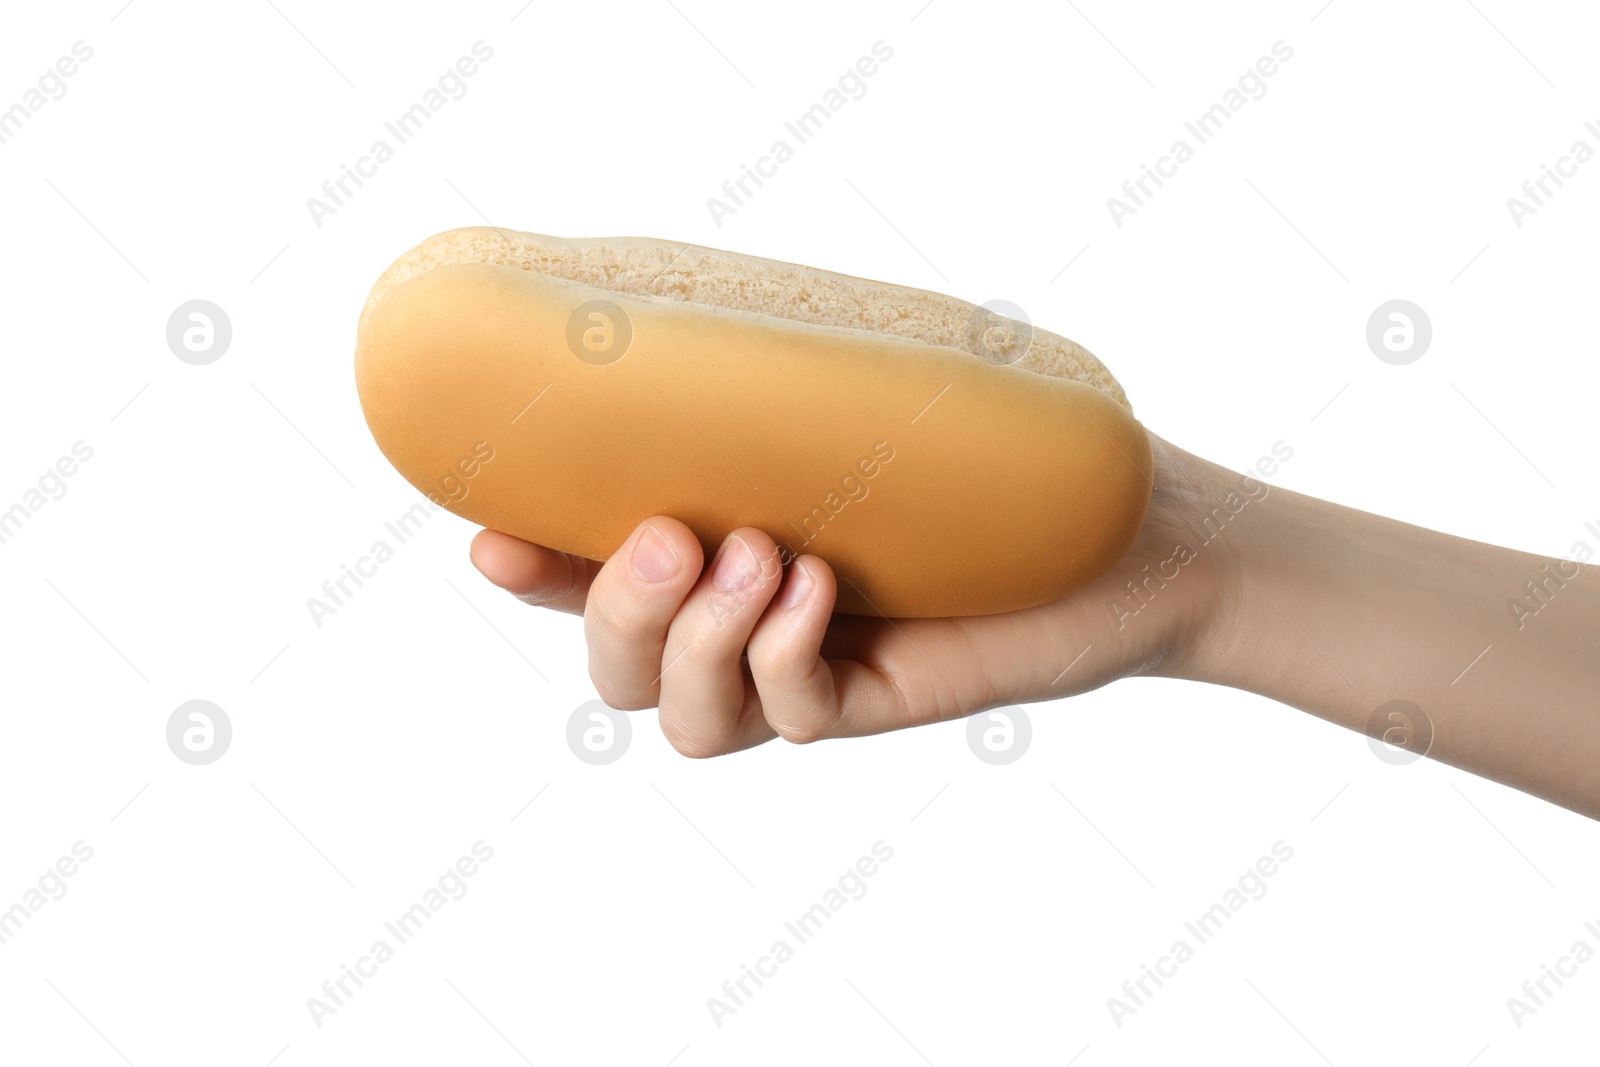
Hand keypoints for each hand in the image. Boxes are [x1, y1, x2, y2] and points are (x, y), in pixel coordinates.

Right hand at [468, 432, 1239, 756]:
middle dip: (615, 611)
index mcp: (727, 546)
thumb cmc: (999, 441)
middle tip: (675, 528)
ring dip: (696, 641)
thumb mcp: (873, 391)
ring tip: (764, 556)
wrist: (1130, 521)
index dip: (533, 573)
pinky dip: (782, 657)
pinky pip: (783, 723)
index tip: (487, 538)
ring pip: (682, 719)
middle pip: (619, 674)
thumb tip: (681, 308)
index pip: (598, 576)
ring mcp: (809, 672)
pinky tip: (824, 592)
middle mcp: (753, 621)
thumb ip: (775, 376)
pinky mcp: (871, 704)